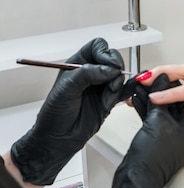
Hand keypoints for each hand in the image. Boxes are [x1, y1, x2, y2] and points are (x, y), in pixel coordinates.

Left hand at [11, 38, 128, 184]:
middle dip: (114, 71)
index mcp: (77, 64)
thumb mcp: (66, 89)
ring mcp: (102, 85)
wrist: (59, 140)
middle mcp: (91, 72)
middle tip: (109, 84)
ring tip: (106, 99)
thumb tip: (108, 69)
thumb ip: (87, 74)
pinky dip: (125, 94)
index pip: (98, 47)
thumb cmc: (54, 115)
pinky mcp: (110, 98)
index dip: (106, 53)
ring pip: (121, 75)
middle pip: (114, 59)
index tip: (108, 65)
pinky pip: (125, 90)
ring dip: (117, 86)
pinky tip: (115, 101)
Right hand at [98, 73, 183, 187]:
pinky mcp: (158, 142)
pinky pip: (154, 121)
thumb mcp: (158, 120)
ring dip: (151, 99)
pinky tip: (137, 101)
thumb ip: (161, 98)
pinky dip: (146, 110)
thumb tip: (162, 82)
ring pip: (162, 112)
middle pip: (175, 105)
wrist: (135, 178)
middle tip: (150, 81)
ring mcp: (171, 140)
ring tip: (140, 89)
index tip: (163, 77)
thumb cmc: (151, 157)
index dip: (175, 86)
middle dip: (161, 92)